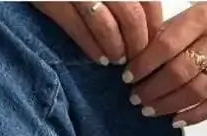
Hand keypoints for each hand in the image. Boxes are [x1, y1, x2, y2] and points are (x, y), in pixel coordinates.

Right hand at [32, 2, 161, 65]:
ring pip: (106, 24)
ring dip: (116, 48)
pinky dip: (91, 46)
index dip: (153, 24)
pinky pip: (77, 27)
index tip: (153, 42)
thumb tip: (148, 19)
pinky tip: (100, 59)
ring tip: (118, 60)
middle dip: (137, 43)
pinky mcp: (53, 1)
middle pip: (131, 15)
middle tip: (137, 59)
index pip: (147, 0)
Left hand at [125, 2, 206, 125]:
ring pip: (196, 91)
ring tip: (149, 110)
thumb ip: (165, 36)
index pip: (166, 45)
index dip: (144, 65)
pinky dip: (195, 116)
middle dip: (152, 90)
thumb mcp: (189, 17)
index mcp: (201, 20)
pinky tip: (175, 121)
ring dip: (167, 105)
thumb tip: (134, 62)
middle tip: (135, 99)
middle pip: (179, 72)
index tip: (128, 78)